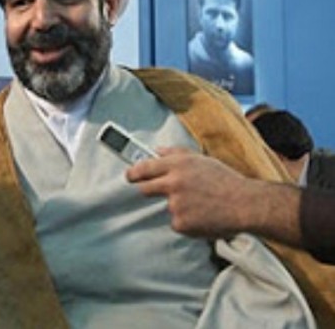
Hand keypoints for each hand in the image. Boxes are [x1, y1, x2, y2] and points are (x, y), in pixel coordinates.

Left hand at [126, 147, 250, 238]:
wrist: (244, 204)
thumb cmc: (226, 180)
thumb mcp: (200, 159)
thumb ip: (175, 153)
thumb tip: (156, 151)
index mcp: (177, 165)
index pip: (144, 167)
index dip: (134, 172)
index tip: (129, 175)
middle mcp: (173, 183)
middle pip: (144, 189)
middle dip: (147, 190)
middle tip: (157, 191)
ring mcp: (175, 204)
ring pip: (166, 207)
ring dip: (178, 207)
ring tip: (200, 204)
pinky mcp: (180, 223)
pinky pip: (177, 223)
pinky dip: (187, 221)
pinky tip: (202, 216)